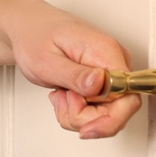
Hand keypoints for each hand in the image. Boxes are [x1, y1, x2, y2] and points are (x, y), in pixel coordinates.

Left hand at [8, 0, 142, 138]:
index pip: (128, 98)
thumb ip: (74, 75)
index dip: (109, 120)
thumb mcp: (46, 60)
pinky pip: (99, 108)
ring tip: (59, 94)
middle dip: (86, 117)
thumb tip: (101, 85)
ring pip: (107, 113)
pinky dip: (79, 110)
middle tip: (61, 100)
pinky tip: (64, 94)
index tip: (85, 128)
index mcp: (105, 51)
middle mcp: (114, 61)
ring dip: (79, 114)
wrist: (27, 28)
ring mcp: (110, 72)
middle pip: (118, 110)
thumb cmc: (33, 37)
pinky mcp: (103, 80)